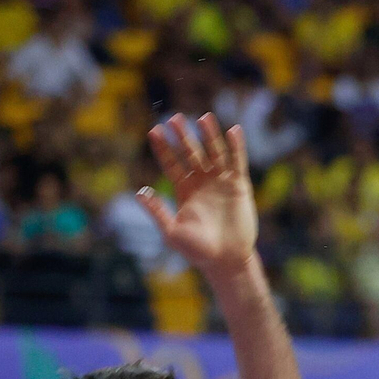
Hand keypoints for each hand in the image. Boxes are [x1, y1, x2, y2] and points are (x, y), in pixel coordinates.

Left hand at [140, 113, 257, 278]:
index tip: (154, 131)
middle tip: (174, 118)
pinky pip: (237, 162)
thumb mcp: (171, 232)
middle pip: (191, 153)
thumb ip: (157, 211)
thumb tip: (139, 192)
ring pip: (214, 153)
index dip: (163, 148)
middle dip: (183, 136)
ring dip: (209, 136)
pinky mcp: (239, 186)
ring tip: (203, 118)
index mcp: (184, 191)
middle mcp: (202, 182)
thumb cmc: (197, 251)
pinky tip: (233, 131)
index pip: (172, 164)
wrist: (226, 260)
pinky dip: (236, 147)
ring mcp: (221, 182)